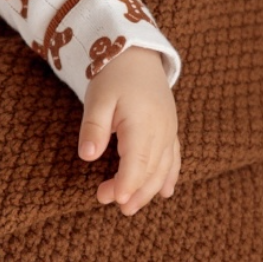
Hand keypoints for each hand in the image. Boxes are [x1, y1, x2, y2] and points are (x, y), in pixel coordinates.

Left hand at [78, 47, 179, 215]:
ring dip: (148, 190)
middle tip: (109, 204)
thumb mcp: (97, 98)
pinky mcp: (171, 129)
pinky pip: (175, 158)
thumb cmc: (113, 76)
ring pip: (164, 169)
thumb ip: (94, 127)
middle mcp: (162, 130)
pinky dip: (170, 176)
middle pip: (151, 171)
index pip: (137, 163)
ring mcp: (170, 131)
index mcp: (143, 123)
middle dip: (133, 191)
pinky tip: (165, 192)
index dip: (126, 184)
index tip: (111, 199)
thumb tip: (88, 156)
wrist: (137, 54)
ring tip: (130, 207)